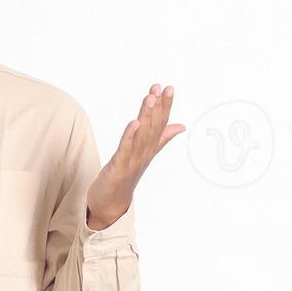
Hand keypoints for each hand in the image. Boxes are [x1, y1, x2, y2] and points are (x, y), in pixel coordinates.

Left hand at [85, 84, 183, 229]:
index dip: (165, 106)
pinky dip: (130, 136)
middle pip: (153, 127)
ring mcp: (133, 160)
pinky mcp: (119, 167)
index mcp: (149, 148)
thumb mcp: (144, 153)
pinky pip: (126, 149)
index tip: (169, 87)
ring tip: (149, 98)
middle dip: (158, 107)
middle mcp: (144, 153)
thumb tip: (180, 126)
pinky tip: (134, 122)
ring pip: (142, 135)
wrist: (111, 202)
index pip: (161, 124)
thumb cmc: (126, 175)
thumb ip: (162, 138)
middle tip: (161, 88)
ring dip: (146, 116)